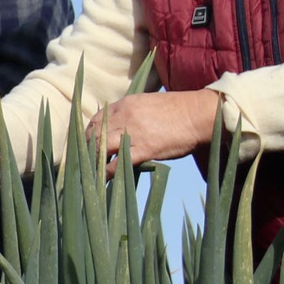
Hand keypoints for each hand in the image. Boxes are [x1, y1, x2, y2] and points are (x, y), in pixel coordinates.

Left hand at [84, 91, 219, 171]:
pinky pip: (117, 163)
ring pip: (100, 148)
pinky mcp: (144, 149)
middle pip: (94, 134)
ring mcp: (133, 133)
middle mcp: (125, 117)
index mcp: (125, 104)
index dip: (88, 133)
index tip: (87, 144)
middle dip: (86, 148)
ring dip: (94, 160)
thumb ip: (132, 113)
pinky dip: (107, 173)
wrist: (199, 114)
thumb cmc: (178, 110)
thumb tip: (121, 125)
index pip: (96, 119)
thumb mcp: (148, 104)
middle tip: (84, 161)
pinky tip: (104, 179)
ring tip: (92, 171)